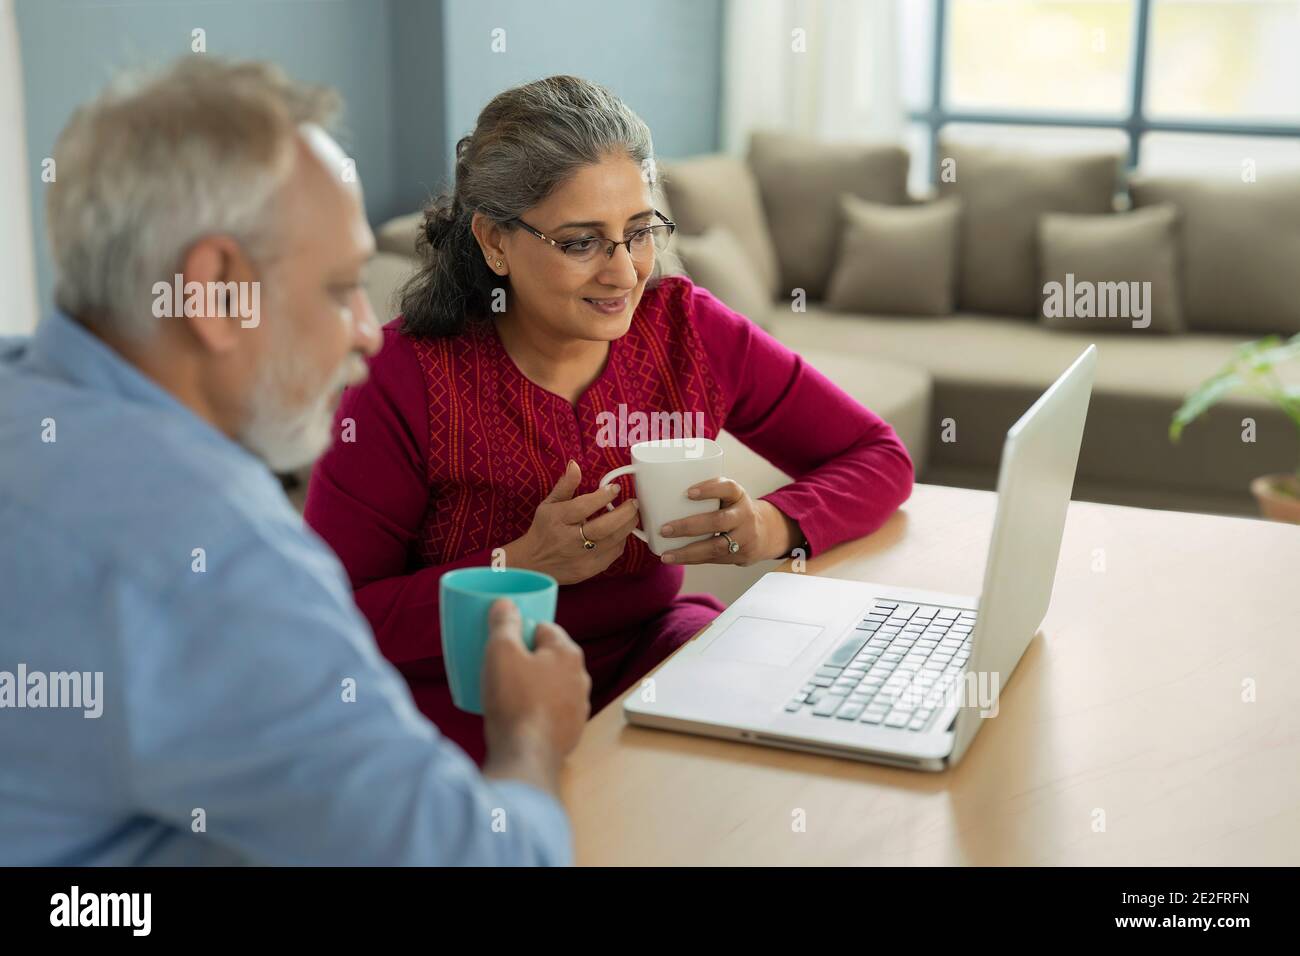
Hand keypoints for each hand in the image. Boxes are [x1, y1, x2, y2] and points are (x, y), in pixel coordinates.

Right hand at [481, 599, 590, 794]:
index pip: (544, 628)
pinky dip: (537, 711)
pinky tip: (519, 718)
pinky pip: (551, 712)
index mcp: (567, 652)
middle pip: (549, 658)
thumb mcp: (501, 651)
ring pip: (551, 686)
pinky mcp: (572, 732)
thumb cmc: (514, 700)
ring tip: (506, 696)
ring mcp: (579, 707)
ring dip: (533, 687)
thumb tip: (506, 603)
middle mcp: (580, 677)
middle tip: (500, 669)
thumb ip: (504, 623)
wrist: (526, 755)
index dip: (520, 632)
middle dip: (527, 660)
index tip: (503, 643)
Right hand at [502, 460, 640, 585]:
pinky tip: (621, 532)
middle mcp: (569, 540)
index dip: (602, 497)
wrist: (534, 564)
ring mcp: (580, 558)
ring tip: (632, 515)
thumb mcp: (549, 504)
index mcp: (558, 520)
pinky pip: (612, 555)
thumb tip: (575, 465)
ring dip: (627, 527)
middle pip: (602, 528)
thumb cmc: (544, 530)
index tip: (615, 488)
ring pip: (612, 542)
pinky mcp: (588, 570)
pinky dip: (621, 541)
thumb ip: (565, 485)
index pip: (583, 507)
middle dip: (623, 514)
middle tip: (633, 503)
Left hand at [658, 477, 802, 567]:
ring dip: (688, 551)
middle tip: (665, 529)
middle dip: (690, 526)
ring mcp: (744, 537)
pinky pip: (713, 559)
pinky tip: (675, 559)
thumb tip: (658, 492)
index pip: (727, 488)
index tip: (688, 493)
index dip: (710, 489)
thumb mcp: (726, 496)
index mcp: (738, 495)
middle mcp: (744, 514)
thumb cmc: (732, 509)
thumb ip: (705, 493)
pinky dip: (692, 560)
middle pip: (719, 521)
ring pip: (716, 546)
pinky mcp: (741, 555)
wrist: (764, 532)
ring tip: (666, 555)